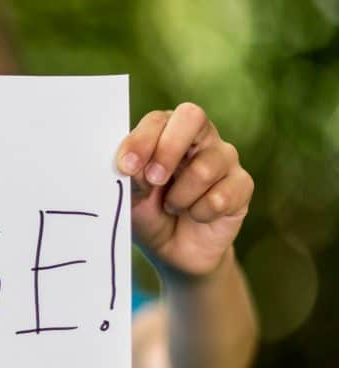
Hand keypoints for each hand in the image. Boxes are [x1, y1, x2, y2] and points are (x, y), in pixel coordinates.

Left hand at [116, 103, 253, 277]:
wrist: (173, 250)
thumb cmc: (149, 212)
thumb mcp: (131, 196)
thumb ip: (132, 177)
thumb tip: (135, 166)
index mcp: (167, 131)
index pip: (158, 119)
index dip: (142, 141)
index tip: (126, 167)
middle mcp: (199, 137)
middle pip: (192, 117)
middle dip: (168, 151)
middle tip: (153, 181)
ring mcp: (225, 158)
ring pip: (204, 168)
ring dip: (179, 197)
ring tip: (172, 207)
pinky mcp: (242, 185)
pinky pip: (221, 198)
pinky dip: (200, 214)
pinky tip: (195, 216)